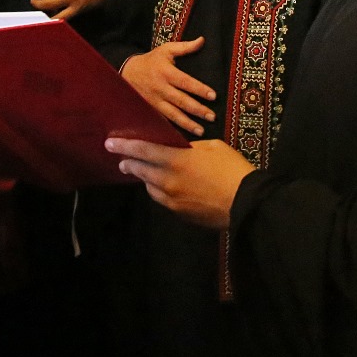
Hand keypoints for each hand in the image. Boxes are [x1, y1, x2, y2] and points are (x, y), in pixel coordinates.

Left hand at [105, 137, 252, 229]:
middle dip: (129, 163)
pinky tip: (164, 186)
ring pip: (150, 186)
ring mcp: (172, 200)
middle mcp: (168, 181)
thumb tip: (181, 151)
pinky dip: (159, 190)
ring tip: (145, 172)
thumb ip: (191, 148)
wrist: (246, 202)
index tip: (110, 144)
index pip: (143, 151)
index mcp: (177, 160)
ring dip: (144, 178)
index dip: (125, 146)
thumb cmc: (232, 169)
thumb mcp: (213, 147)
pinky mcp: (179, 213)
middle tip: (123, 160)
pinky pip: (162, 199)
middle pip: (140, 170)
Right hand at [121, 37, 215, 135]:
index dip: (200, 89)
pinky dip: (173, 128)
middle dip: (198, 109)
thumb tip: (202, 40)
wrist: (126, 72)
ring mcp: (154, 101)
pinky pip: (163, 120)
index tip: (213, 96)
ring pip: (173, 114)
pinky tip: (184, 136)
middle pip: (182, 101)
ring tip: (201, 130)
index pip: (186, 82)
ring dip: (187, 123)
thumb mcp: (166, 50)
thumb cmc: (151, 61)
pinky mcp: (150, 110)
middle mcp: (161, 88)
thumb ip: (185, 47)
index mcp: (166, 72)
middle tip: (212, 116)